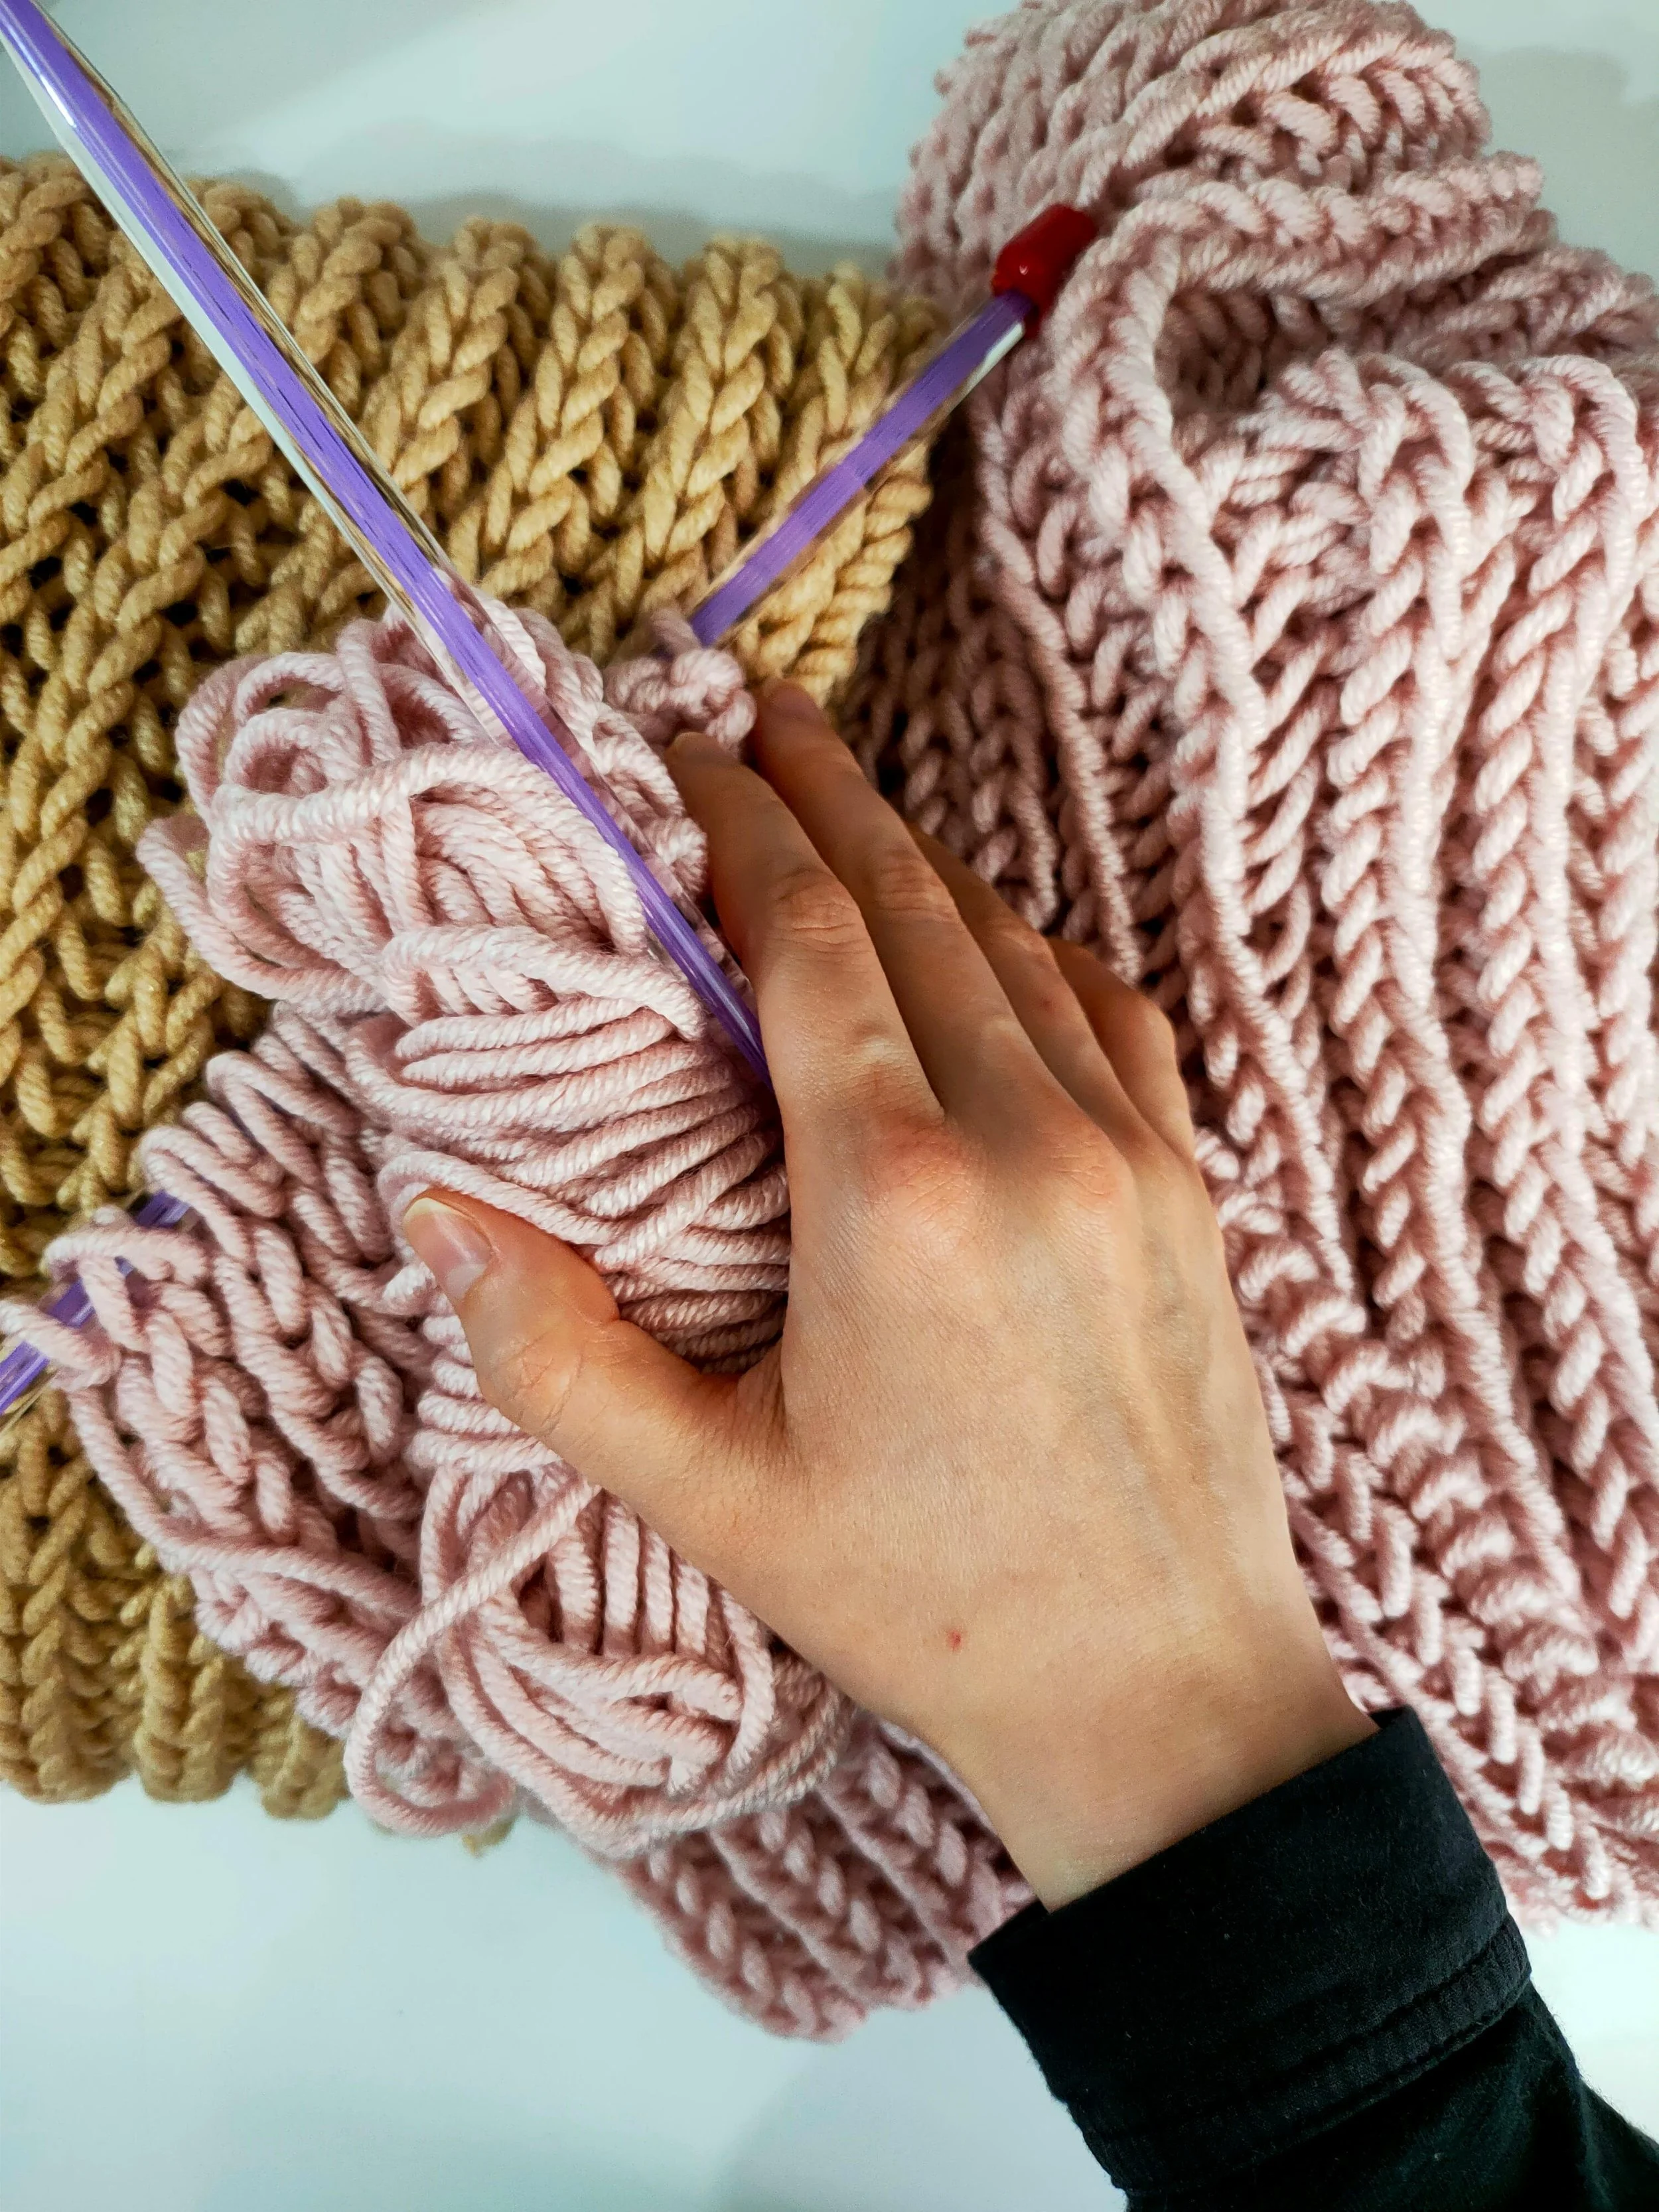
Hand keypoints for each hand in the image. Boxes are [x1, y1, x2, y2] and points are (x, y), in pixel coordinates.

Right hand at [402, 683, 1370, 1906]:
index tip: (681, 751)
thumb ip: (556, 1353)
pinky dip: (1031, 950)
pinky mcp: (1191, 1188)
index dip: (738, 824)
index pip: (807, 940)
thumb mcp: (709, 1501)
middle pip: (911, 904)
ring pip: (1011, 945)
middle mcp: (1025, 1138)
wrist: (1164, 1692)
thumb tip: (438, 1208)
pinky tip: (989, 942)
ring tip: (846, 807)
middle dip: (824, 796)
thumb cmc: (927, 1605)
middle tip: (757, 714)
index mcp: (894, 1196)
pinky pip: (1108, 1010)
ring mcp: (1130, 1153)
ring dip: (921, 865)